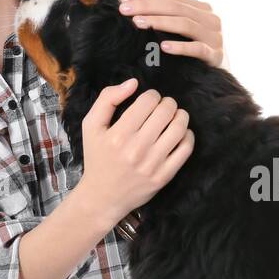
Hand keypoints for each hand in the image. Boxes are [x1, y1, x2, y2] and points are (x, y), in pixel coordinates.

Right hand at [72, 78, 193, 224]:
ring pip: (180, 128)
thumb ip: (108, 98)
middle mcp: (137, 148)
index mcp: (119, 134)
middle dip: (168, 103)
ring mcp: (152, 163)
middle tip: (163, 107)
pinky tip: (180, 134)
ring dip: (180, 116)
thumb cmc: (98, 157)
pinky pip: (186, 149)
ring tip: (174, 117)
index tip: (149, 100)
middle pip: (166, 111)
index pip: (148, 101)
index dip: (152, 95)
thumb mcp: (91, 125)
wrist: (103, 196)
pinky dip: (187, 136)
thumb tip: (133, 83)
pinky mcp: (164, 176)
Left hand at [118, 0, 227, 67]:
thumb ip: (169, 5)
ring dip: (159, 22)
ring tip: (137, 23)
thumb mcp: (182, 24)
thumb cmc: (197, 47)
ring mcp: (215, 37)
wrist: (218, 74)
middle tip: (125, 10)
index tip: (123, 0)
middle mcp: (211, 19)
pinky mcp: (216, 55)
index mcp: (202, 8)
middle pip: (175, 7)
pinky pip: (197, 49)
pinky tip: (164, 46)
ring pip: (184, 24)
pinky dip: (181, 47)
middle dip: (147, 6)